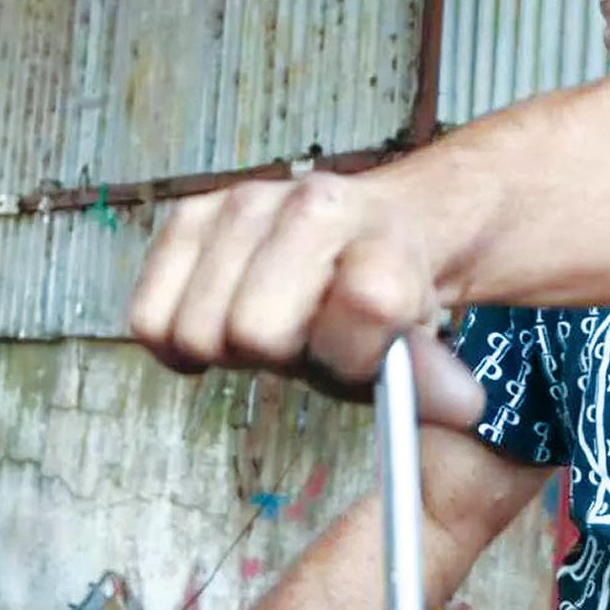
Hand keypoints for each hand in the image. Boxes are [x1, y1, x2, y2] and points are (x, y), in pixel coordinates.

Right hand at [127, 173, 485, 426]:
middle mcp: (308, 205)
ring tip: (266, 326)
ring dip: (226, 348)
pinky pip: (148, 316)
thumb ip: (430, 382)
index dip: (353, 356)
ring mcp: (241, 203)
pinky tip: (217, 322)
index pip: (361, 306)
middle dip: (276, 357)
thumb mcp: (418, 347)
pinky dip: (175, 339)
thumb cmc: (385, 300)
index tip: (363, 351)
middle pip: (251, 333)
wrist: (375, 228)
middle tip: (302, 342)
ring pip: (196, 329)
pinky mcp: (188, 215)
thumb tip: (462, 406)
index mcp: (380, 237)